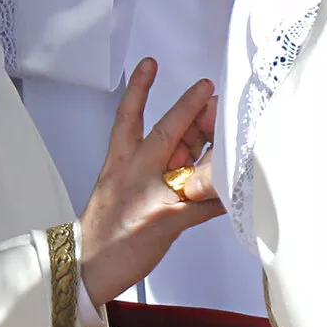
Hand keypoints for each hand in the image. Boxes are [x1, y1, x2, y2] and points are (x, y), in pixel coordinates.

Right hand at [80, 58, 223, 307]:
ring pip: (190, 164)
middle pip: (167, 132)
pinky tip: (239, 190)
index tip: (149, 62)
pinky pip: (203, 205)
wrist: (88, 263)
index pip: (128, 115)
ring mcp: (151, 195)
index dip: (139, 88)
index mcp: (119, 159)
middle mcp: (135, 171)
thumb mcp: (120, 184)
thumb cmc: (106, 224)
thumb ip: (152, 163)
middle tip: (208, 88)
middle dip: (191, 109)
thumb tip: (189, 148)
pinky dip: (222, 198)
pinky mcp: (166, 220)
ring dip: (215, 147)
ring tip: (234, 132)